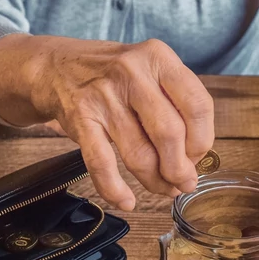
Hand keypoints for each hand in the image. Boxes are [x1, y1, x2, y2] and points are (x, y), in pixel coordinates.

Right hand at [0, 34, 214, 209]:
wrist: (55, 66)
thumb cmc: (115, 76)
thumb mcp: (150, 71)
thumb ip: (175, 105)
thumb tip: (195, 160)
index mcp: (159, 58)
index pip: (198, 105)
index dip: (203, 140)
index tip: (198, 157)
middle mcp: (132, 72)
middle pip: (169, 133)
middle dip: (180, 168)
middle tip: (183, 183)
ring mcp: (103, 95)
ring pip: (138, 153)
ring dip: (154, 181)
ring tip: (162, 189)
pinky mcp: (80, 118)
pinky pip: (101, 163)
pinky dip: (115, 189)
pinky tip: (126, 201)